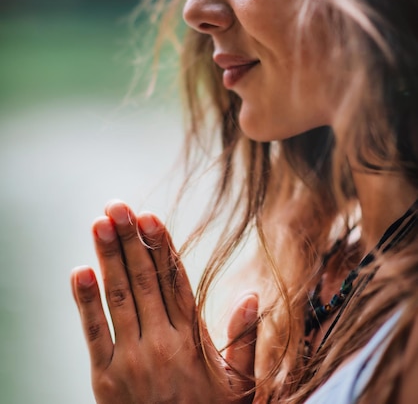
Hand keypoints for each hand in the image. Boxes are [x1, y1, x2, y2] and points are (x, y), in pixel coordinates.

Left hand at [71, 201, 257, 402]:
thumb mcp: (239, 386)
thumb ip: (244, 339)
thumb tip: (251, 295)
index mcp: (192, 340)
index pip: (174, 281)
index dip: (160, 246)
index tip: (149, 216)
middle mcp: (161, 344)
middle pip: (143, 280)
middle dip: (129, 239)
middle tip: (117, 205)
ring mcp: (131, 361)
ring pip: (118, 297)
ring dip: (107, 257)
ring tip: (100, 223)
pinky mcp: (106, 379)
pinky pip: (93, 334)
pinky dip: (84, 302)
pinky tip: (79, 271)